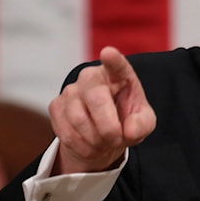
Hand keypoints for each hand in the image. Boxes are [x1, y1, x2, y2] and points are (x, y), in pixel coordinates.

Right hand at [49, 46, 156, 173]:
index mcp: (117, 74)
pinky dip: (83, 147)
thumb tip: (129, 131)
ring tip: (105, 142)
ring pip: (79, 120)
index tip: (109, 53)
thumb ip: (142, 124)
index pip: (115, 64)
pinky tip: (91, 144)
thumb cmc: (126, 120)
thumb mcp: (144, 122)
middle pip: (96, 99)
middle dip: (108, 128)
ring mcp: (71, 90)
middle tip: (117, 140)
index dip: (112, 59)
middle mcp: (91, 77)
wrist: (103, 134)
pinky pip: (67, 133)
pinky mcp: (56, 106)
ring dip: (95, 140)